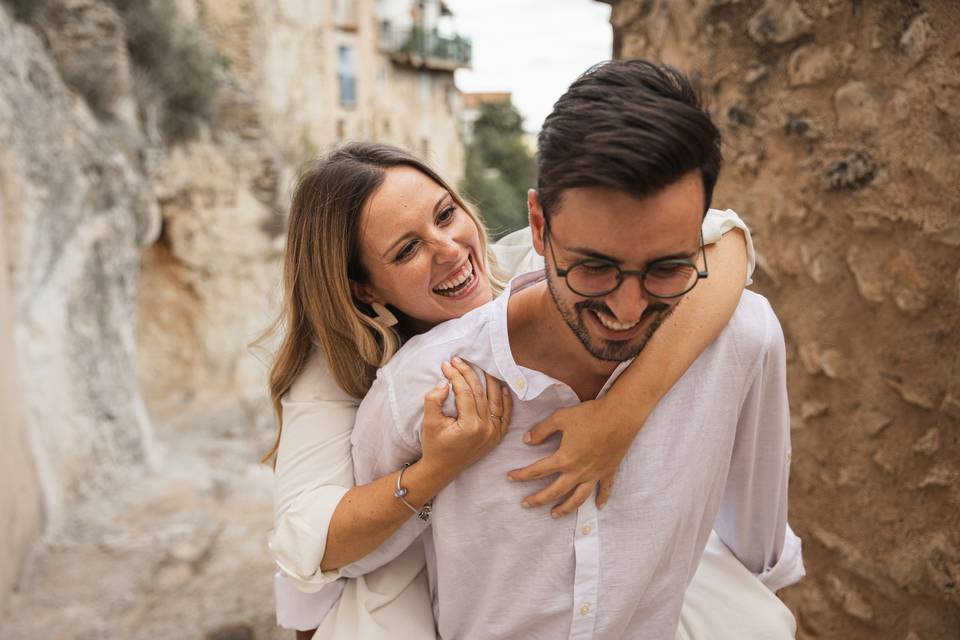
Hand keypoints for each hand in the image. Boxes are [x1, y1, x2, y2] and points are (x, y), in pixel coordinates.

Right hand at [419, 357, 512, 480]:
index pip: (465, 392)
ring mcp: (494, 433)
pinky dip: (504, 399)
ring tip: (480, 366)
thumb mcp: (429, 423)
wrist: (442, 468)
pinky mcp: (497, 436)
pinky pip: (505, 414)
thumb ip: (433, 400)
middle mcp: (486, 429)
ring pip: (495, 400)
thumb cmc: (434, 445)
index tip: (447, 364)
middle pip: (479, 393)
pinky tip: (501, 386)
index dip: (456, 375)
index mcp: (470, 426)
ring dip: (489, 381)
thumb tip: (444, 382)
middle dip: (468, 373)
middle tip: (458, 360)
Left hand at [507, 398, 635, 517]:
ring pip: (578, 498)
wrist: (620, 416)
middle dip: (538, 499)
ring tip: (554, 515)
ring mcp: (595, 474)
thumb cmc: (590, 415)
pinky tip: (598, 507)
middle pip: (555, 491)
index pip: (538, 470)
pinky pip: (604, 489)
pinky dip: (601, 498)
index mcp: (564, 459)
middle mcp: (578, 472)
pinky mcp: (609, 471)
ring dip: (565, 508)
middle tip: (525, 504)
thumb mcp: (560, 418)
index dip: (522, 475)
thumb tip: (527, 440)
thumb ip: (542, 430)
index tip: (510, 478)